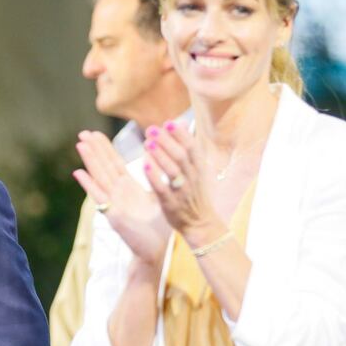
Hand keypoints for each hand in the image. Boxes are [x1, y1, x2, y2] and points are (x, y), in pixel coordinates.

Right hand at [73, 130, 169, 265]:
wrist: (155, 250)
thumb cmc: (158, 227)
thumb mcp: (158, 196)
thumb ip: (156, 178)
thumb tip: (159, 159)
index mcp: (128, 188)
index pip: (114, 163)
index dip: (105, 148)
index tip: (96, 133)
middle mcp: (117, 193)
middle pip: (103, 166)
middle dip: (94, 149)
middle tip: (83, 132)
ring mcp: (113, 203)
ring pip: (99, 177)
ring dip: (89, 161)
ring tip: (80, 145)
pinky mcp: (112, 214)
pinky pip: (99, 196)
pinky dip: (88, 184)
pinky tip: (78, 173)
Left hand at [142, 121, 222, 245]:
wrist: (201, 223)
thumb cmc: (195, 192)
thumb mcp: (196, 169)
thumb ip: (186, 147)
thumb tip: (180, 122)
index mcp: (198, 168)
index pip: (191, 147)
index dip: (180, 134)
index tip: (168, 123)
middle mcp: (192, 178)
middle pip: (181, 156)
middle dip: (167, 141)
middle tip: (152, 129)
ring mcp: (182, 191)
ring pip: (172, 171)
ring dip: (160, 156)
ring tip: (147, 143)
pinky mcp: (170, 204)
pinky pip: (162, 188)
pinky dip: (154, 176)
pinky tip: (144, 165)